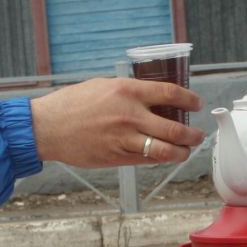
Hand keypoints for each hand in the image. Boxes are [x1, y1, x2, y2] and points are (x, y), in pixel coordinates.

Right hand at [29, 76, 203, 167]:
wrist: (48, 127)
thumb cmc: (73, 103)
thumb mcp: (104, 86)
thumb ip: (131, 92)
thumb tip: (155, 98)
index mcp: (127, 90)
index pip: (171, 93)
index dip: (189, 99)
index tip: (197, 104)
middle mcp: (130, 115)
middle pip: (175, 129)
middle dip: (193, 135)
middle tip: (198, 135)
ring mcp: (124, 138)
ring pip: (165, 151)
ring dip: (182, 152)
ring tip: (186, 151)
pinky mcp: (117, 157)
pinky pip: (147, 160)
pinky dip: (160, 159)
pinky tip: (164, 156)